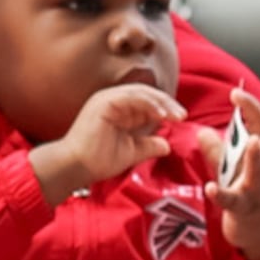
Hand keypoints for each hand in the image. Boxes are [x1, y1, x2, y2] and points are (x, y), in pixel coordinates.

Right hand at [31, 82, 182, 201]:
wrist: (77, 166)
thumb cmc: (99, 160)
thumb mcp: (132, 152)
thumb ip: (148, 146)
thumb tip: (167, 145)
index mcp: (118, 109)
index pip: (146, 101)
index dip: (165, 107)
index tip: (181, 119)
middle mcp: (112, 100)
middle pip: (146, 93)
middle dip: (167, 103)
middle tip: (182, 115)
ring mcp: (106, 99)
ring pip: (140, 92)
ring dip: (160, 102)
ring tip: (174, 115)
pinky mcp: (103, 103)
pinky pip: (130, 97)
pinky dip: (147, 103)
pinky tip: (160, 115)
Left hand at [197, 88, 259, 259]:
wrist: (258, 233)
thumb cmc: (246, 194)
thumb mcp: (231, 169)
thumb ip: (218, 150)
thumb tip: (202, 131)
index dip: (252, 108)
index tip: (236, 92)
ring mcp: (256, 189)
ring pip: (259, 172)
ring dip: (256, 157)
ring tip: (252, 141)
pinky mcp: (243, 209)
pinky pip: (233, 200)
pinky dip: (222, 194)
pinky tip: (211, 188)